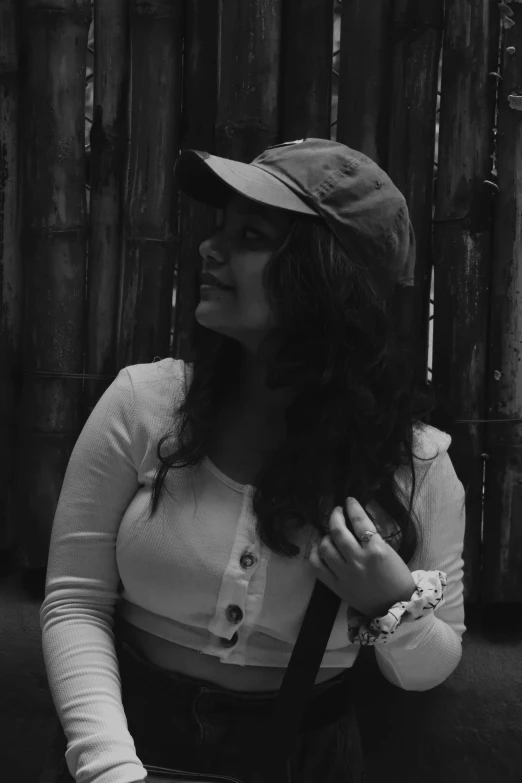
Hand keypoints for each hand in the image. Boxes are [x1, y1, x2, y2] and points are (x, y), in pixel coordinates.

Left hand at [308, 497, 416, 617]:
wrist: (395, 607)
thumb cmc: (397, 578)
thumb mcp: (389, 552)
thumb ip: (371, 539)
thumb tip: (355, 523)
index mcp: (376, 550)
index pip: (360, 521)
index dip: (352, 507)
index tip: (349, 501)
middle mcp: (358, 560)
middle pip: (338, 531)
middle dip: (335, 516)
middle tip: (337, 511)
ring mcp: (345, 573)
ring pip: (325, 546)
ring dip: (326, 535)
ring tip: (331, 533)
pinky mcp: (336, 586)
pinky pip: (317, 566)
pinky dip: (315, 553)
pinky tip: (320, 549)